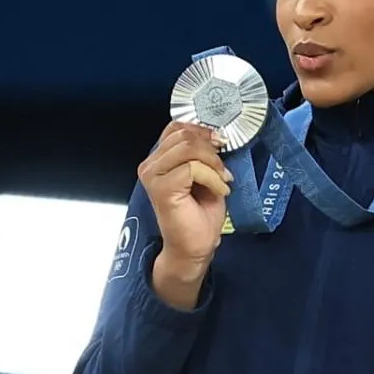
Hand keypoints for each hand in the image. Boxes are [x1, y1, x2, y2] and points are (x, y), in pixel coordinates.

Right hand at [137, 121, 233, 268]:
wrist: (194, 246)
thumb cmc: (199, 213)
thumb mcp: (204, 173)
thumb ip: (201, 153)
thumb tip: (215, 135)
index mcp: (159, 158)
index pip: (177, 127)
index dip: (202, 131)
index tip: (220, 145)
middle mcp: (150, 164)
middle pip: (184, 135)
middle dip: (211, 149)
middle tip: (222, 169)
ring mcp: (153, 176)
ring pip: (189, 148)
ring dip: (213, 163)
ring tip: (221, 181)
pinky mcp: (161, 188)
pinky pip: (193, 168)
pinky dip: (212, 177)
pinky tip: (218, 191)